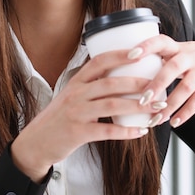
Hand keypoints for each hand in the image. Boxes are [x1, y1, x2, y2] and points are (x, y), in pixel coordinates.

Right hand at [10, 49, 164, 181]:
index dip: (120, 55)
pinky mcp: (78, 133)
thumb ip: (93, 86)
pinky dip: (126, 132)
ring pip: (112, 105)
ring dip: (138, 106)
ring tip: (156, 108)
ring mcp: (76, 113)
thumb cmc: (59, 118)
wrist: (35, 143)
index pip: (99, 62)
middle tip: (158, 84)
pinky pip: (107, 131)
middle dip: (137, 82)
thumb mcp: (72, 95)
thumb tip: (123, 76)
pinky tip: (141, 132)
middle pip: (110, 83)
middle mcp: (76, 94)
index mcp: (77, 81)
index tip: (140, 52)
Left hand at [129, 35, 194, 127]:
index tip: (130, 55)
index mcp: (178, 47)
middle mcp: (191, 56)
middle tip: (142, 100)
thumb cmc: (194, 57)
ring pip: (187, 87)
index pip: (161, 41)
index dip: (146, 46)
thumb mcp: (178, 51)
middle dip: (157, 84)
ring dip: (171, 104)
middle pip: (174, 67)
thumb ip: (158, 59)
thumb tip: (124, 71)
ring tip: (156, 119)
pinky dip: (186, 112)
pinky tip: (174, 122)